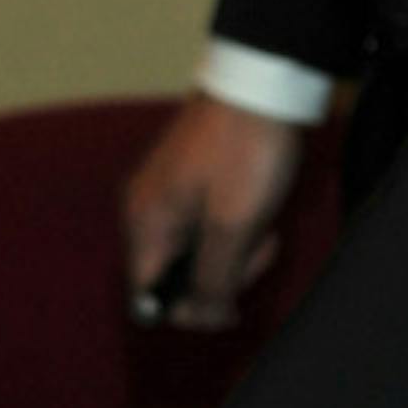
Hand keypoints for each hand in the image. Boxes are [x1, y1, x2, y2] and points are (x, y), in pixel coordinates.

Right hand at [122, 94, 304, 329]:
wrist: (258, 86)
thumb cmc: (244, 154)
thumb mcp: (234, 226)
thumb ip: (213, 279)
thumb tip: (201, 321)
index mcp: (146, 224)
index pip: (148, 296)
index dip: (188, 308)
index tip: (229, 297)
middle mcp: (145, 212)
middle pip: (174, 276)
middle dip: (220, 276)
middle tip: (258, 248)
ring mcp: (164, 196)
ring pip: (194, 252)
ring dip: (232, 252)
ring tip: (262, 226)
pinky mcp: (185, 183)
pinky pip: (202, 227)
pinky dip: (231, 229)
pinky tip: (254, 210)